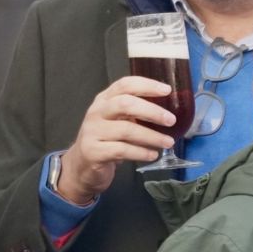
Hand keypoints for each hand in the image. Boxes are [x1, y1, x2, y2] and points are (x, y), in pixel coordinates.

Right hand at [56, 76, 176, 204]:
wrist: (81, 166)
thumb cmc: (105, 141)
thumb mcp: (117, 121)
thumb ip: (135, 113)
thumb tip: (168, 111)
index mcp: (104, 100)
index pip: (125, 84)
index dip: (147, 85)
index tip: (167, 90)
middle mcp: (96, 112)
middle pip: (125, 104)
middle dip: (152, 111)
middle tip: (171, 121)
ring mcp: (92, 132)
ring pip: (126, 130)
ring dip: (151, 136)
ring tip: (168, 142)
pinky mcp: (93, 152)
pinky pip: (121, 150)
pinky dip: (141, 152)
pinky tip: (152, 155)